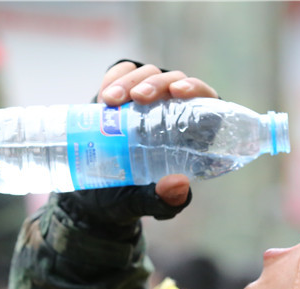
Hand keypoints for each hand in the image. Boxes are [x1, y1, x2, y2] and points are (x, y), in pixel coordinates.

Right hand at [97, 62, 218, 206]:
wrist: (94, 196)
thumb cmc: (129, 198)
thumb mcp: (146, 202)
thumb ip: (164, 200)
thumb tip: (179, 184)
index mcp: (191, 134)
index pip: (205, 100)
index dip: (196, 89)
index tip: (178, 92)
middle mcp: (172, 111)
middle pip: (174, 81)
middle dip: (156, 83)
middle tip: (137, 97)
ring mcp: (146, 100)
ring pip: (148, 74)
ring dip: (130, 81)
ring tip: (110, 100)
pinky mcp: (122, 94)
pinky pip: (123, 74)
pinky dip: (114, 78)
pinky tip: (105, 93)